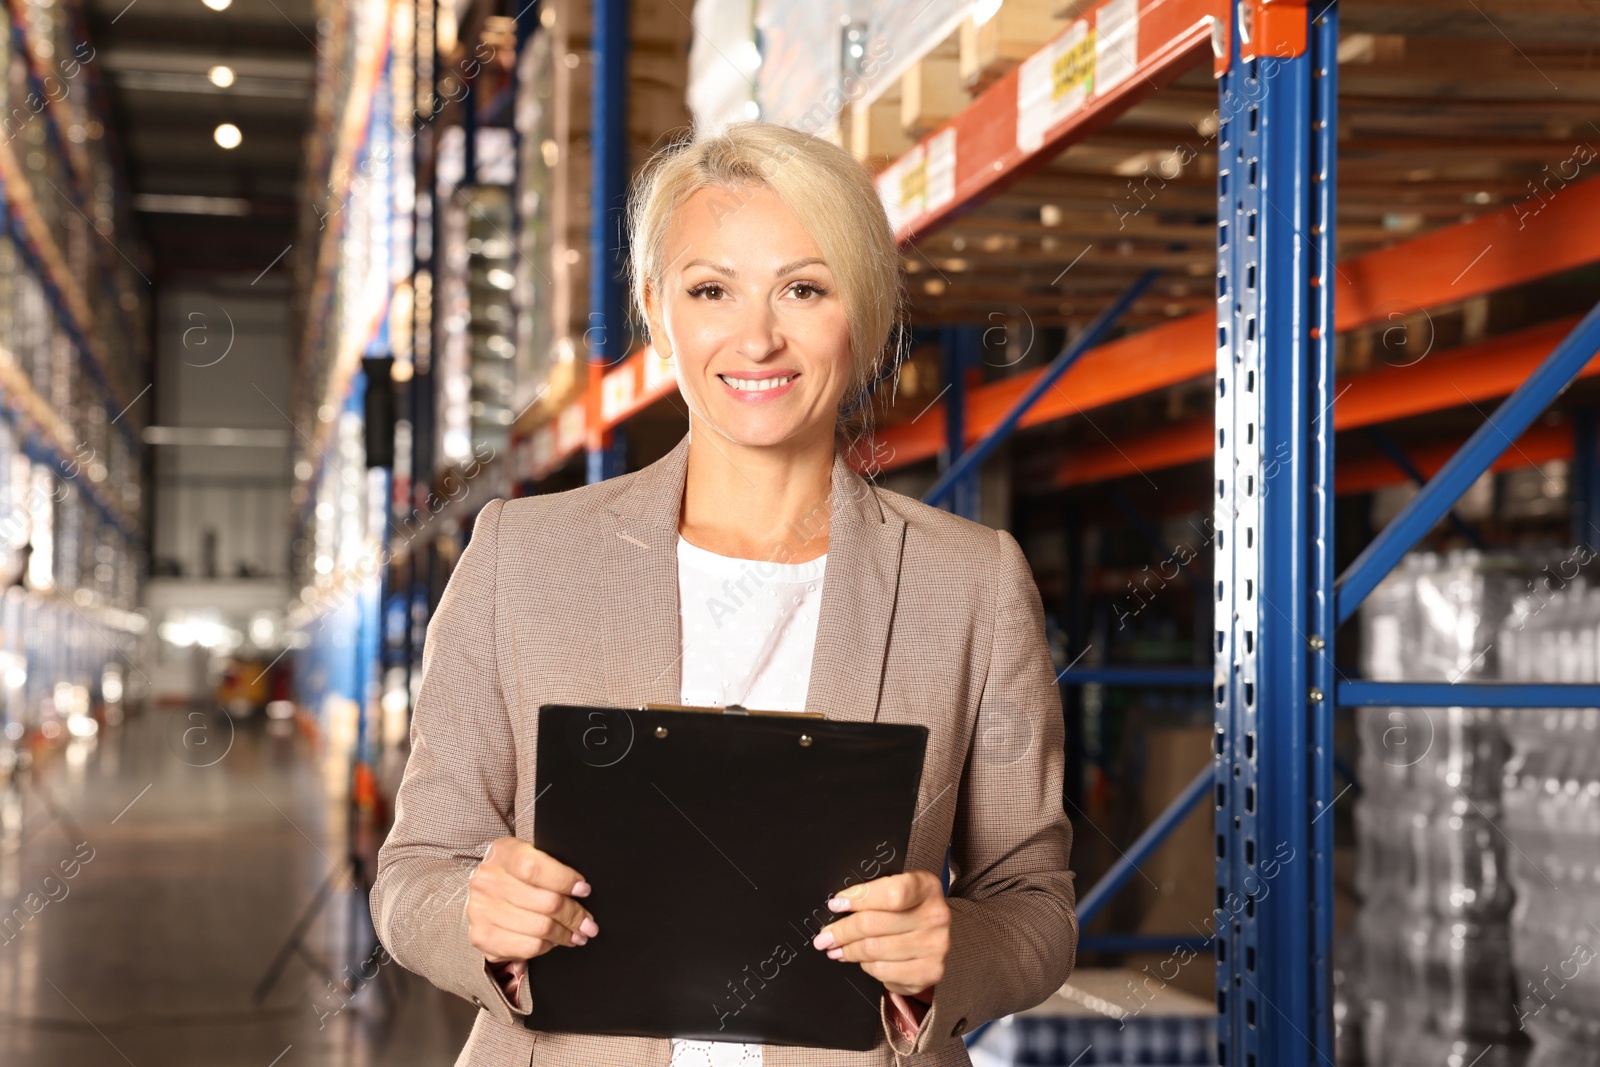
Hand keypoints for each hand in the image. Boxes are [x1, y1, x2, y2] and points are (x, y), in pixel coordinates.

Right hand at [467, 837, 598, 964]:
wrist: (483, 895)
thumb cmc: (515, 875)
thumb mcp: (529, 857)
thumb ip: (551, 867)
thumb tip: (580, 889)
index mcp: (502, 852)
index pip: (534, 868)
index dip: (564, 880)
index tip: (584, 890)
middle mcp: (487, 880)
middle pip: (545, 902)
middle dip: (574, 915)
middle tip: (589, 923)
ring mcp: (481, 910)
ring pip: (540, 928)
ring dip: (565, 934)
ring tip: (577, 934)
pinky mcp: (482, 936)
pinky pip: (528, 947)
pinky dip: (547, 946)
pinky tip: (554, 941)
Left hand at [811, 870, 948, 997]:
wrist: (933, 933)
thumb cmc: (907, 908)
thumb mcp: (895, 888)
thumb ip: (872, 893)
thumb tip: (838, 906)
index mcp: (926, 887)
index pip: (891, 893)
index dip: (859, 898)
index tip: (836, 905)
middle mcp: (935, 916)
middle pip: (874, 924)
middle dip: (842, 931)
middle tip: (824, 937)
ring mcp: (936, 946)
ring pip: (875, 950)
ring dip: (849, 951)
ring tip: (838, 949)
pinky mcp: (930, 972)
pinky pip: (884, 972)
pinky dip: (867, 967)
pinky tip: (863, 961)